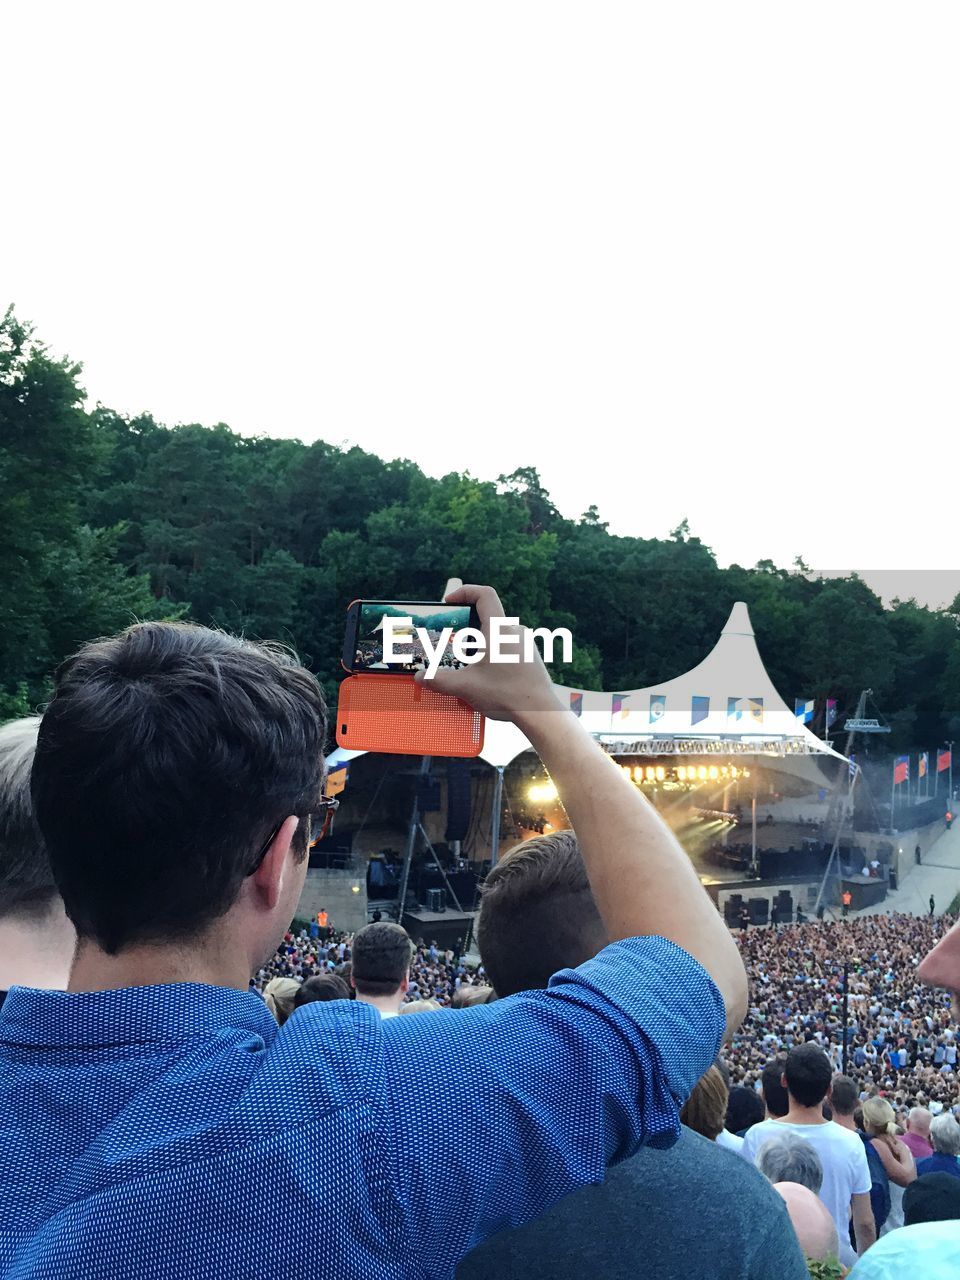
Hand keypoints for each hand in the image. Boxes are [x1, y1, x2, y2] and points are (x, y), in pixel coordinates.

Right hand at [416, 584, 560, 728]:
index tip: (449, 602)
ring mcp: (526, 643)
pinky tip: (487, 676)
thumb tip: (419, 676)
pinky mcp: (531, 657)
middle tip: (452, 642)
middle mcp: (515, 631)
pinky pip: (508, 647)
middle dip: (466, 628)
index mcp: (499, 629)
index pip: (484, 595)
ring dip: (480, 644)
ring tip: (468, 665)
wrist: (540, 712)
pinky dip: (494, 655)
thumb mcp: (465, 687)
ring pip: (497, 635)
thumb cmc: (506, 695)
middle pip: (487, 618)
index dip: (465, 591)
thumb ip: (438, 679)